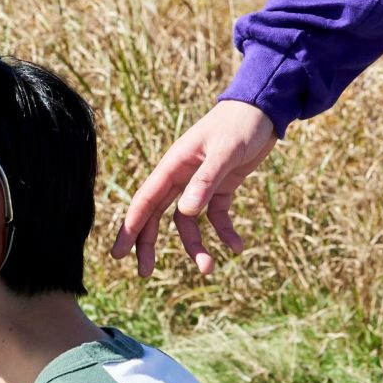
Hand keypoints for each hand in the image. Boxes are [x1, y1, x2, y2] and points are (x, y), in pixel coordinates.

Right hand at [109, 99, 276, 277]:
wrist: (263, 109)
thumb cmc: (240, 124)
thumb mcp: (225, 151)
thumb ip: (206, 180)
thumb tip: (185, 212)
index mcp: (174, 165)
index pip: (145, 200)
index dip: (130, 228)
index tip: (118, 254)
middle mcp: (182, 176)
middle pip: (157, 214)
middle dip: (149, 243)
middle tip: (145, 273)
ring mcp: (200, 183)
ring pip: (188, 222)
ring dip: (195, 246)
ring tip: (209, 268)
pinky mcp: (221, 187)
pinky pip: (216, 216)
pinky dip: (224, 232)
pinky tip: (237, 246)